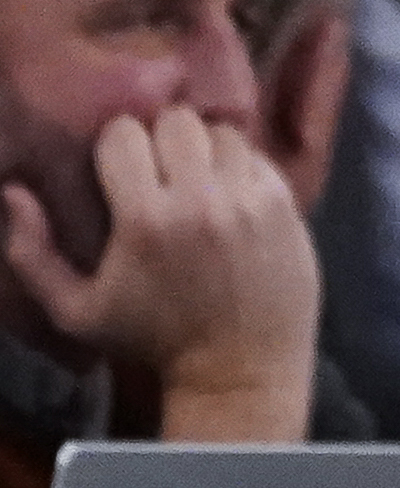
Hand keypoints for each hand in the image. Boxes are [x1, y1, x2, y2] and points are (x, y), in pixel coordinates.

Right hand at [3, 109, 317, 439]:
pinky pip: (258, 154)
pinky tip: (229, 193)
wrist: (238, 366)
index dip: (116, 146)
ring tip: (195, 179)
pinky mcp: (285, 200)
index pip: (124, 134)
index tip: (118, 169)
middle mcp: (199, 199)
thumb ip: (34, 253)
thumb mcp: (76, 311)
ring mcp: (248, 196)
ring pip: (222, 131)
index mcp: (143, 220)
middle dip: (160, 139)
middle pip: (176, 121)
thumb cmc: (151, 339)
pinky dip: (240, 165)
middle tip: (158, 169)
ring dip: (204, 148)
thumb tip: (14, 192)